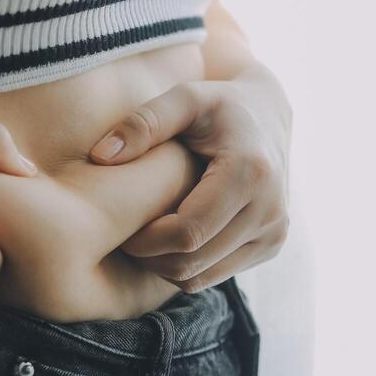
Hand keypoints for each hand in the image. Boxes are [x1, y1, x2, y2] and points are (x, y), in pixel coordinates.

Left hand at [88, 64, 292, 292]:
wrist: (268, 114)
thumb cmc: (217, 103)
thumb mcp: (182, 98)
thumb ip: (142, 122)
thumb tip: (100, 156)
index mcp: (250, 173)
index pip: (188, 232)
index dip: (146, 239)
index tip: (121, 226)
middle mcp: (271, 209)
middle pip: (193, 260)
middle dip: (150, 255)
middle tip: (124, 236)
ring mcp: (275, 231)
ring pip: (201, 276)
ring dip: (164, 265)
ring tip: (144, 236)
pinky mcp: (272, 245)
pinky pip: (215, 275)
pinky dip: (186, 265)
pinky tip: (170, 238)